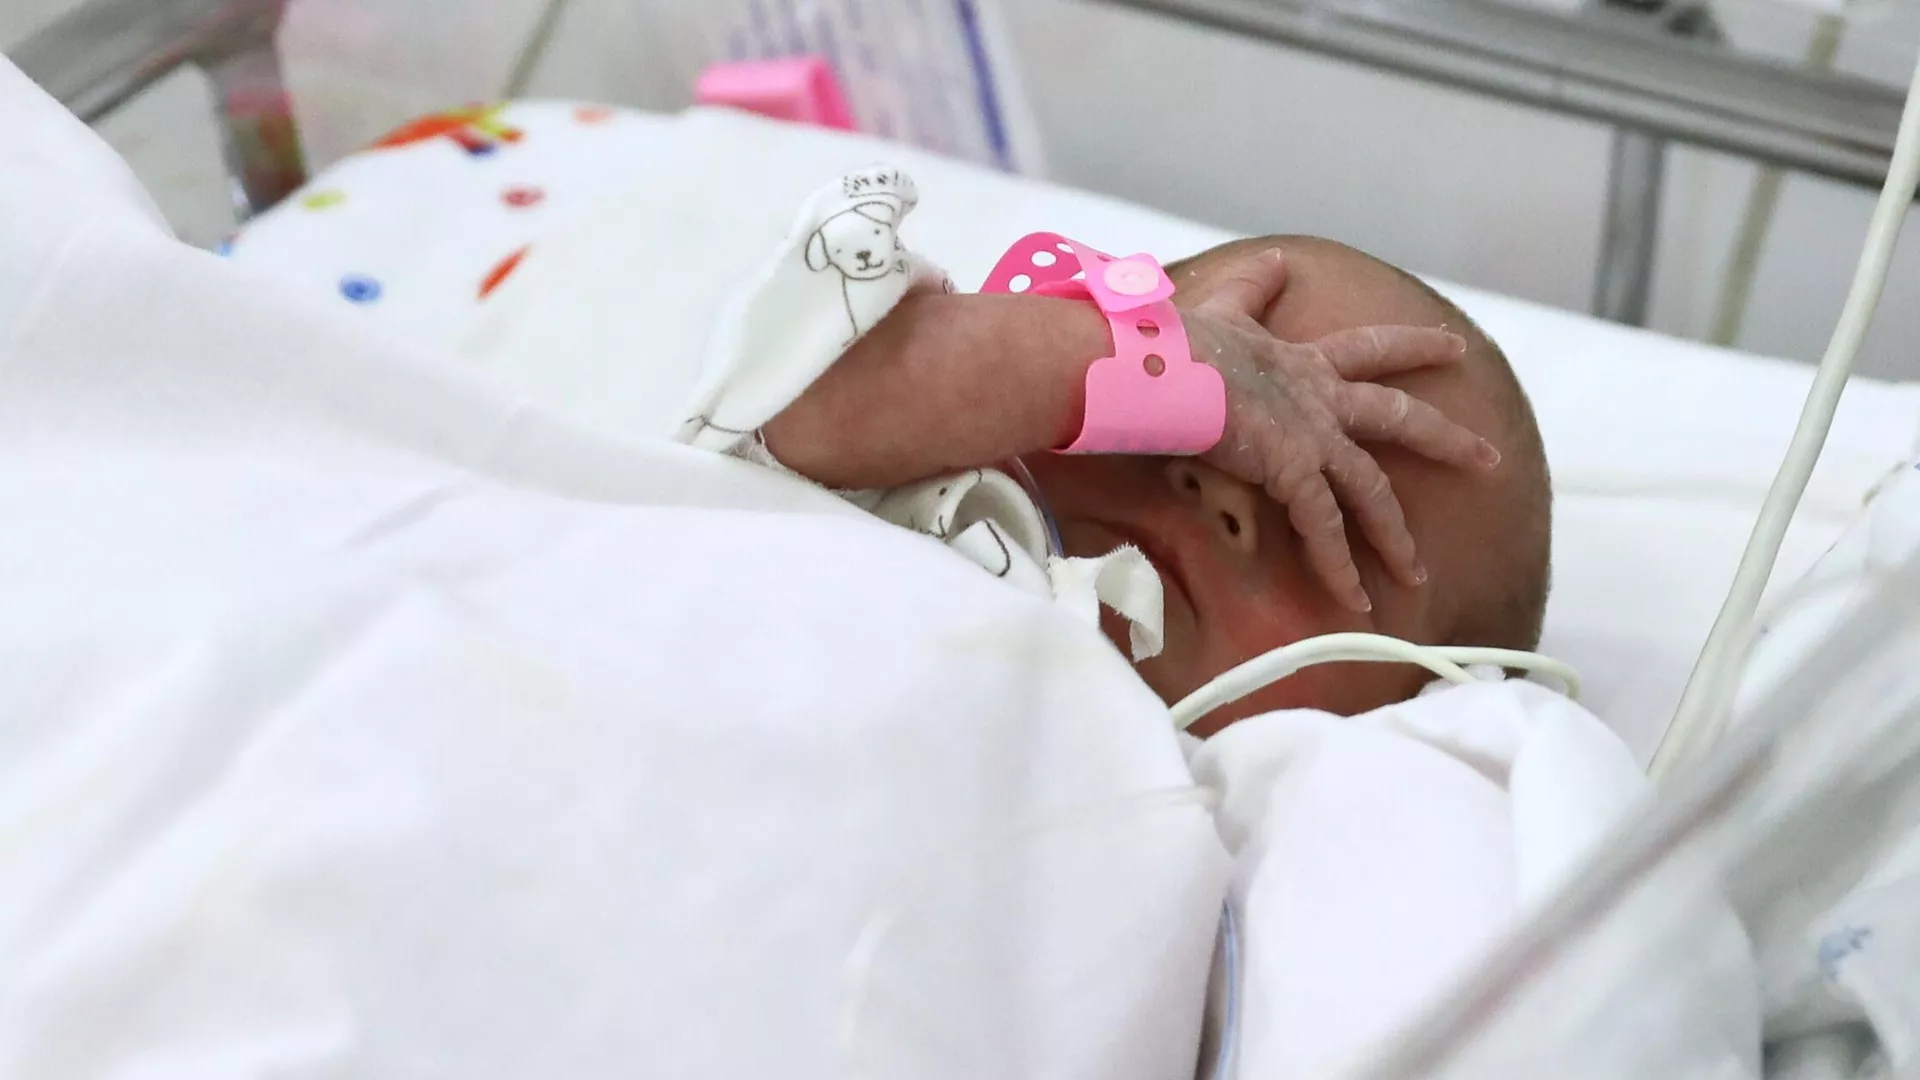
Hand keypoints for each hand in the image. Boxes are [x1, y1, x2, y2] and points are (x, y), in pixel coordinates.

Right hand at [1178, 247, 1501, 611]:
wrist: (1156, 363)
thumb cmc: (1174, 340)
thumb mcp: (1223, 307)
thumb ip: (1252, 287)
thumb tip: (1277, 259)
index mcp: (1301, 361)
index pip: (1370, 348)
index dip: (1413, 346)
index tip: (1455, 346)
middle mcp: (1318, 397)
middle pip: (1399, 418)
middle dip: (1447, 438)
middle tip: (1490, 458)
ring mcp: (1310, 434)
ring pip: (1371, 490)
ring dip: (1394, 536)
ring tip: (1419, 574)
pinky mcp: (1292, 468)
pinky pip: (1325, 528)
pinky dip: (1340, 569)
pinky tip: (1357, 601)